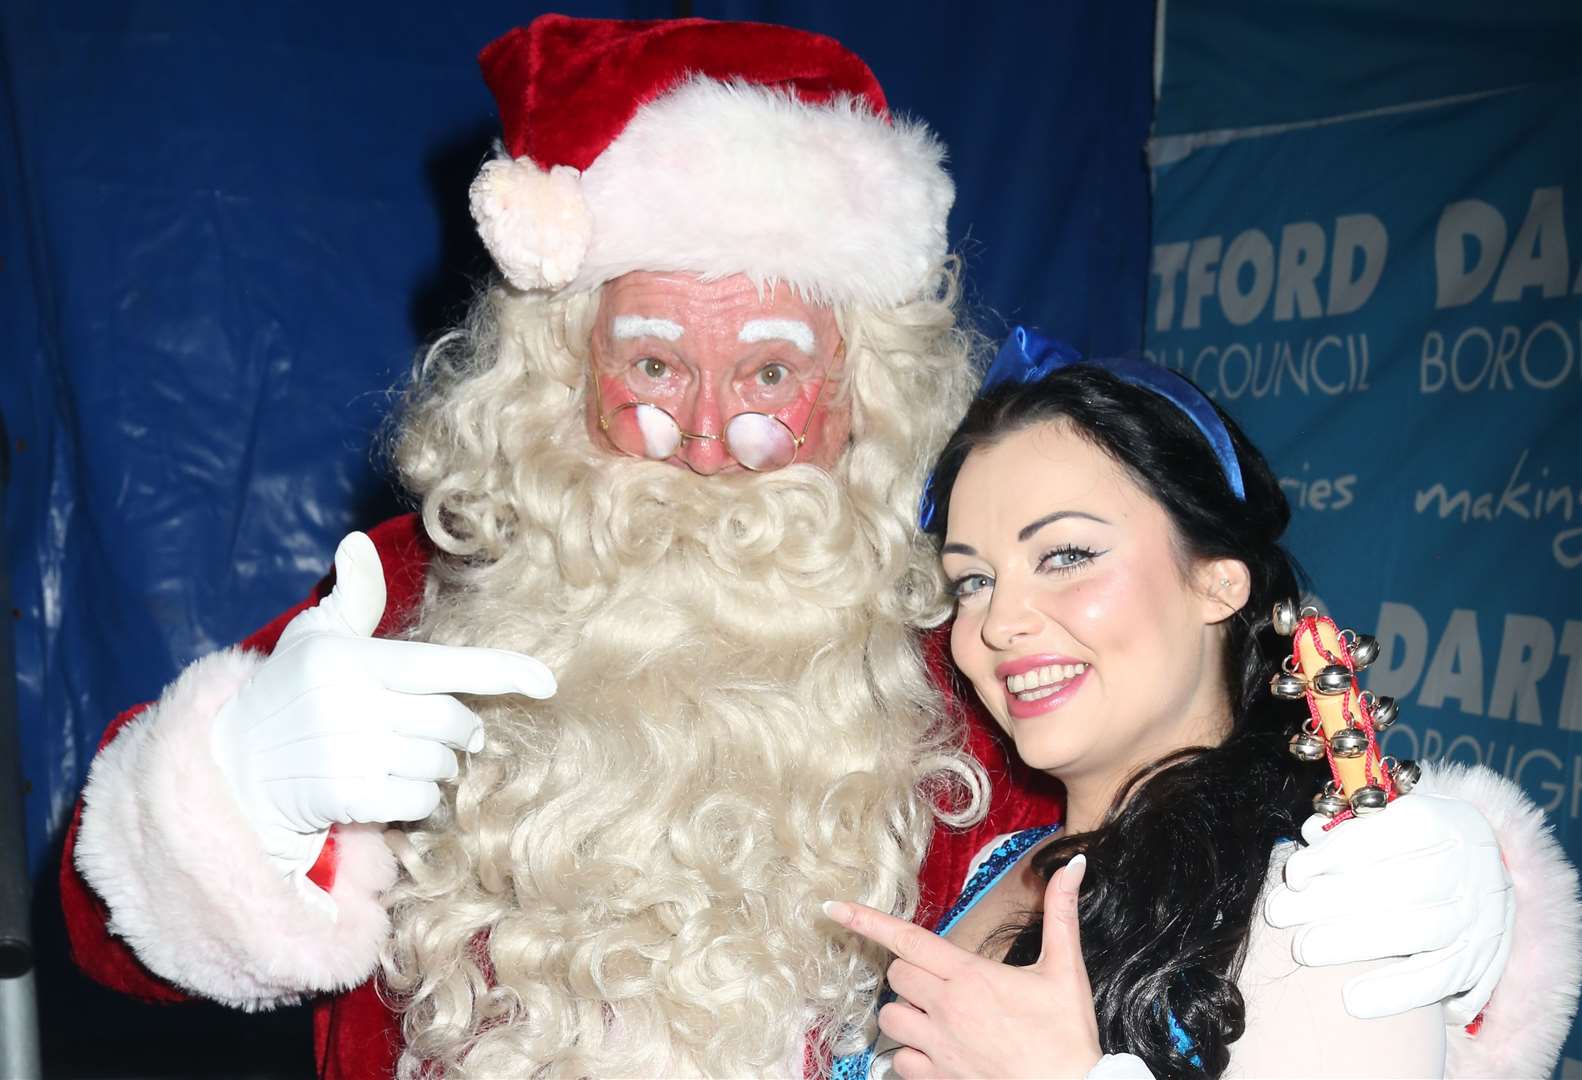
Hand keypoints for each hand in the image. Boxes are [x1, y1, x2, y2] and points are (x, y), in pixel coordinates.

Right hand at [209, 531, 556, 879]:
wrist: (231, 765)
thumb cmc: (287, 693)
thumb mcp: (314, 638)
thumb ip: (352, 597)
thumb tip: (356, 543)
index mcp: (352, 661)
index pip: (441, 665)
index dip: (499, 672)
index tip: (546, 682)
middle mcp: (350, 705)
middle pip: (450, 722)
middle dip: (463, 730)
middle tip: (457, 733)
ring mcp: (347, 755)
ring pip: (438, 763)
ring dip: (440, 765)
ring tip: (412, 757)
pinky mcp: (345, 800)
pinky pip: (417, 800)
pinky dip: (420, 798)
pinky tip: (396, 788)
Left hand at [825, 855, 1101, 1078]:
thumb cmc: (1067, 1036)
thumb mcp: (1065, 970)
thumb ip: (1061, 914)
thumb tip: (1072, 865)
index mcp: (970, 976)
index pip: (907, 939)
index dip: (865, 920)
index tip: (833, 906)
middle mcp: (946, 1009)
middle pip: (897, 974)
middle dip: (911, 970)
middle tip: (945, 978)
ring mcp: (938, 1046)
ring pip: (889, 1017)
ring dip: (905, 1010)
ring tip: (937, 1013)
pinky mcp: (939, 1078)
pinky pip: (899, 1061)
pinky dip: (908, 1053)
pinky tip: (935, 1049)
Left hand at [1264, 791, 1511, 1022]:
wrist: (1484, 877)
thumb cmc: (1412, 844)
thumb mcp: (1386, 820)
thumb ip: (1347, 828)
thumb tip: (1310, 835)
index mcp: (1444, 820)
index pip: (1388, 835)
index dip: (1337, 854)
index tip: (1294, 875)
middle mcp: (1471, 866)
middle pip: (1400, 885)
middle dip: (1333, 901)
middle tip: (1279, 914)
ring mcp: (1482, 914)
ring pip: (1420, 932)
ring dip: (1355, 943)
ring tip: (1303, 950)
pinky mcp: (1484, 958)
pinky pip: (1441, 979)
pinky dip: (1396, 992)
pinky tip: (1352, 1000)